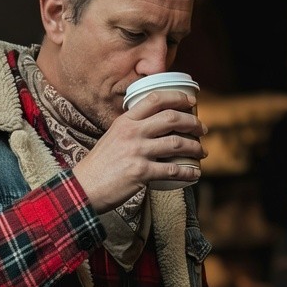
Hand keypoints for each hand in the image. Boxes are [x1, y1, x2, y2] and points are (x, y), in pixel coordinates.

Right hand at [72, 90, 206, 212]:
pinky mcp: (141, 173)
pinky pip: (172, 170)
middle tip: (202, 129)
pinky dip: (188, 172)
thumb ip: (131, 130)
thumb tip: (153, 128)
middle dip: (192, 122)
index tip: (191, 102)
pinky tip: (195, 173)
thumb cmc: (99, 166)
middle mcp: (132, 133)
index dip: (177, 98)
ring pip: (176, 143)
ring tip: (202, 151)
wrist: (84, 188)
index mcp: (125, 121)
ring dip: (194, 147)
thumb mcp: (112, 138)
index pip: (155, 99)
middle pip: (171, 118)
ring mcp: (137, 152)